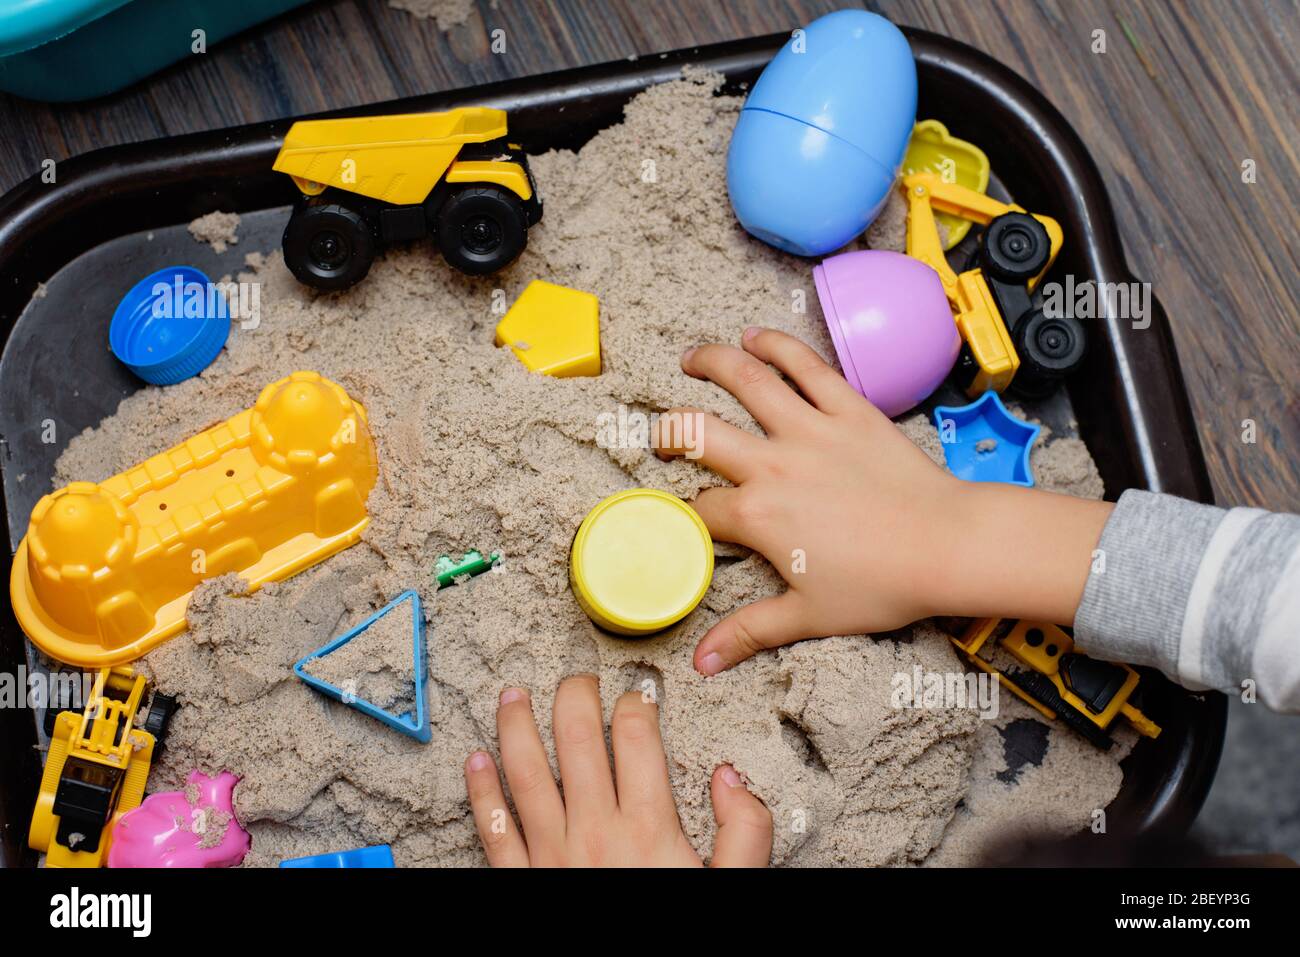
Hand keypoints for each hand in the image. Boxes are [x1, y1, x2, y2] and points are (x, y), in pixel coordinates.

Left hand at [464, 674, 771, 866]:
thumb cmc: (673, 937)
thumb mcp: (729, 886)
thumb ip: (744, 831)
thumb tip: (729, 778)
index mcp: (649, 827)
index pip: (637, 737)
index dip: (638, 702)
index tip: (639, 694)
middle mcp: (595, 831)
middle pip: (577, 738)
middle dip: (575, 696)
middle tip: (578, 679)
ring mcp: (551, 855)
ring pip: (526, 772)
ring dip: (515, 726)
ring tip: (512, 696)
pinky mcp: (521, 881)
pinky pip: (493, 828)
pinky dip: (481, 792)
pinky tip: (474, 762)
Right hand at [656, 327, 1112, 675]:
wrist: (948, 545)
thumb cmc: (882, 584)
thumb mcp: (808, 616)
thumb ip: (749, 632)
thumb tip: (703, 662)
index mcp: (757, 516)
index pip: (701, 510)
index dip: (689, 517)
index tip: (691, 521)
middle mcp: (773, 465)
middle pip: (699, 433)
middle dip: (671, 430)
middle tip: (664, 433)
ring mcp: (809, 430)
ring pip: (747, 381)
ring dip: (711, 363)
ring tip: (691, 358)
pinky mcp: (848, 408)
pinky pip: (806, 367)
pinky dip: (778, 346)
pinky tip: (755, 337)